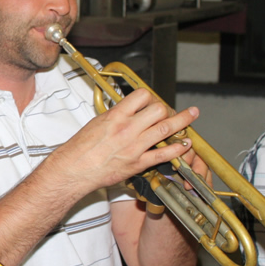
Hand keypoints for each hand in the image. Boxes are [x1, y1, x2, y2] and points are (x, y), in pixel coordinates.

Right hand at [48, 88, 198, 195]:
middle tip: (170, 111)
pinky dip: (177, 149)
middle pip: (158, 110)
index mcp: (115, 116)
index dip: (151, 97)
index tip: (153, 101)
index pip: (142, 96)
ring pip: (165, 129)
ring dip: (182, 121)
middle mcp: (127, 129)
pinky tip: (184, 145)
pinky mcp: (138, 163)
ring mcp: (134, 147)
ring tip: (191, 115)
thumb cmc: (80, 149)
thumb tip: (127, 111)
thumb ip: (116, 116)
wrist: (73, 169)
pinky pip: (163, 154)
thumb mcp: (96, 123)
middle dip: (167, 109)